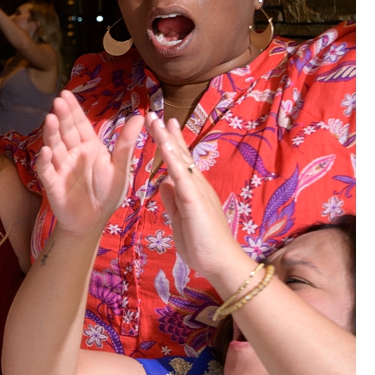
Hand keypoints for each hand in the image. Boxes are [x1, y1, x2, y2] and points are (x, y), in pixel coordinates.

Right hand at [32, 92, 142, 238]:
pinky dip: (45, 161)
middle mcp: (73, 154)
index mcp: (90, 147)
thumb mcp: (121, 167)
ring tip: (50, 119)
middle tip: (58, 102)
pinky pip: (47, 171)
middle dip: (61, 117)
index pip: (80, 125)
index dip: (72, 110)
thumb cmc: (107, 194)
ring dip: (51, 134)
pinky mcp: (53, 184)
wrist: (93, 221)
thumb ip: (126, 143)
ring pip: (54, 147)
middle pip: (65, 132)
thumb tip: (140, 116)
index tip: (65, 94)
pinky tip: (46, 151)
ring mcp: (61, 168)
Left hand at [149, 117, 251, 292]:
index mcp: (192, 190)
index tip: (162, 125)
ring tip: (157, 121)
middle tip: (156, 113)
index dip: (171, 143)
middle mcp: (197, 186)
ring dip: (169, 140)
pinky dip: (174, 161)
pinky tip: (166, 148)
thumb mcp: (179, 217)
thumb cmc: (200, 243)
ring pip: (181, 161)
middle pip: (181, 154)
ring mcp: (197, 192)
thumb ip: (171, 200)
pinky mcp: (195, 202)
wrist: (218, 261)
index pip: (180, 161)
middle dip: (168, 134)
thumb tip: (163, 182)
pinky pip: (182, 177)